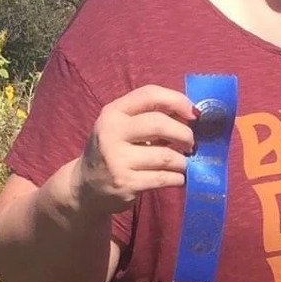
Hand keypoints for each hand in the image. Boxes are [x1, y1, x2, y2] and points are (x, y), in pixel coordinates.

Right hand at [71, 85, 196, 215]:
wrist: (86, 187)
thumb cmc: (114, 151)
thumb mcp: (123, 127)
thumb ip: (151, 116)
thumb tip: (191, 113)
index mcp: (113, 112)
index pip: (149, 95)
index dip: (177, 100)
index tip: (194, 114)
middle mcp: (111, 132)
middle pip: (159, 123)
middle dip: (184, 133)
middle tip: (191, 144)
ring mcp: (117, 159)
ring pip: (166, 156)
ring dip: (182, 161)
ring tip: (182, 163)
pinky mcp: (126, 183)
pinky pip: (163, 178)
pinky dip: (177, 178)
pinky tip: (177, 178)